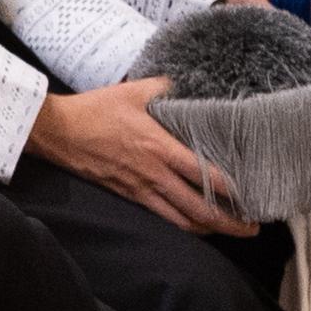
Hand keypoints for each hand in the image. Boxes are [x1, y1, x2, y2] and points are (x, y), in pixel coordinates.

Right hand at [28, 77, 248, 235]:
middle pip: (199, 208)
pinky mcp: (127, 194)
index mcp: (160, 148)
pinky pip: (161, 215)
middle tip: (252, 228)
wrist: (56, 131)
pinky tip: (195, 222)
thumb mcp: (134, 91)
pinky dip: (183, 223)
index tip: (254, 196)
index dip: (233, 190)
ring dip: (208, 228)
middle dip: (229, 223)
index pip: (206, 175)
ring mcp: (140, 188)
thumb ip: (166, 87)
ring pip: (181, 219)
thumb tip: (190, 81)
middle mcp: (154, 174)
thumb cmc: (94, 109)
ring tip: (229, 229)